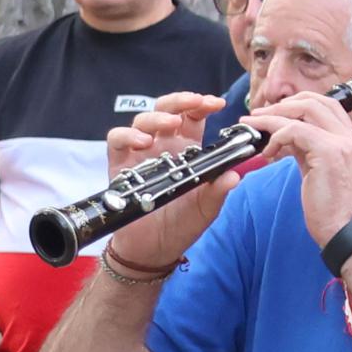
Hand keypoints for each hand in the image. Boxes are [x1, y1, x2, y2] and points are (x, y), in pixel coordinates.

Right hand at [98, 92, 237, 272]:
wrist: (153, 250)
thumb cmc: (182, 225)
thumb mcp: (206, 209)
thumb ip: (218, 191)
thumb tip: (234, 176)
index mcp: (187, 151)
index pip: (193, 117)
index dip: (202, 105)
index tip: (217, 103)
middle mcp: (162, 147)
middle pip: (167, 110)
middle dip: (180, 100)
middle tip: (195, 102)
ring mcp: (139, 154)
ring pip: (142, 120)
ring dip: (157, 117)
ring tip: (171, 124)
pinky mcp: (119, 166)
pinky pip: (116, 140)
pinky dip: (127, 135)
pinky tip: (142, 143)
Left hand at [246, 89, 351, 248]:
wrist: (344, 230)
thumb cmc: (332, 208)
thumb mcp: (319, 170)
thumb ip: (306, 149)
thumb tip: (286, 136)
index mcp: (350, 140)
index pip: (326, 105)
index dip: (298, 103)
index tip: (277, 112)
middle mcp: (349, 137)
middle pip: (315, 101)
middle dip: (283, 105)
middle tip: (260, 116)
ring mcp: (341, 143)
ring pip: (304, 111)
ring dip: (274, 116)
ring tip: (254, 126)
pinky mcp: (328, 153)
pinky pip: (296, 131)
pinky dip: (277, 136)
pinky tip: (268, 151)